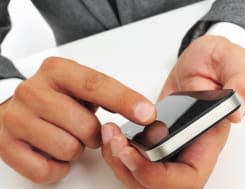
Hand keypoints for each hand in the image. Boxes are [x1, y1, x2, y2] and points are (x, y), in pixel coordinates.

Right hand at [0, 57, 155, 182]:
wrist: (19, 106)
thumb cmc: (57, 97)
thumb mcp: (82, 87)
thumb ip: (110, 95)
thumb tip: (143, 111)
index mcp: (57, 71)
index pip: (97, 85)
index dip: (125, 101)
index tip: (147, 114)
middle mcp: (33, 91)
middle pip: (86, 125)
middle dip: (94, 134)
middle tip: (85, 128)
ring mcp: (17, 118)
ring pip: (68, 148)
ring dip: (75, 148)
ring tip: (67, 136)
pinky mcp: (6, 144)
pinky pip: (46, 169)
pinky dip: (58, 166)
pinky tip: (53, 151)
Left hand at [101, 35, 244, 188]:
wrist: (200, 61)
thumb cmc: (216, 62)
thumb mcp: (232, 61)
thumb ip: (240, 82)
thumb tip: (235, 112)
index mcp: (208, 137)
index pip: (187, 177)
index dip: (159, 177)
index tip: (133, 153)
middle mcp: (188, 147)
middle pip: (160, 184)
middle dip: (131, 170)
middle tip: (115, 142)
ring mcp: (170, 143)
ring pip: (143, 175)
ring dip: (120, 162)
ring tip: (110, 133)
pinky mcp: (155, 135)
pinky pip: (135, 157)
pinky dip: (118, 151)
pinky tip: (113, 130)